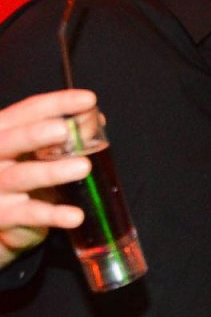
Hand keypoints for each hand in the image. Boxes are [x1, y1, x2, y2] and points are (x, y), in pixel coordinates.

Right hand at [0, 89, 94, 267]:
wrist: (0, 217)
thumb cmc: (20, 171)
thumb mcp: (34, 149)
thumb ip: (62, 134)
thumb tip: (95, 119)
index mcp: (2, 133)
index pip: (26, 112)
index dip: (57, 103)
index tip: (88, 99)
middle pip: (11, 141)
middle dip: (35, 134)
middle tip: (64, 130)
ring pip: (22, 176)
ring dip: (52, 171)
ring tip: (83, 166)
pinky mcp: (3, 216)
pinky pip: (29, 214)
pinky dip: (53, 214)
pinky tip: (75, 216)